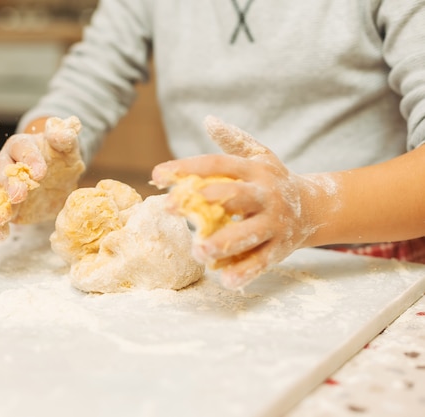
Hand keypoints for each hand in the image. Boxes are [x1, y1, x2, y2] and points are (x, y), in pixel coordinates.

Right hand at [0, 116, 84, 239]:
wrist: (56, 180)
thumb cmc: (60, 160)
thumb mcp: (67, 149)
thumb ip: (64, 138)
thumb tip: (61, 125)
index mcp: (21, 146)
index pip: (21, 149)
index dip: (29, 159)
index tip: (41, 173)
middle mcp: (5, 164)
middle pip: (0, 171)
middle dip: (8, 183)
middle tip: (19, 195)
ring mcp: (1, 187)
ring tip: (1, 218)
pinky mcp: (3, 206)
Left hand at [152, 116, 328, 289]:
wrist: (316, 207)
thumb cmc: (274, 180)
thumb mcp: (259, 155)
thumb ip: (233, 140)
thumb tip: (208, 120)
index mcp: (256, 170)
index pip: (218, 165)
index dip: (187, 167)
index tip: (157, 175)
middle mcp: (266, 195)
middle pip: (234, 196)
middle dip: (201, 201)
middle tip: (168, 208)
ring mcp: (275, 223)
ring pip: (249, 233)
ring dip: (224, 242)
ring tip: (198, 250)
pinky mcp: (280, 248)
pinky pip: (262, 261)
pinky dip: (245, 271)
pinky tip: (226, 280)